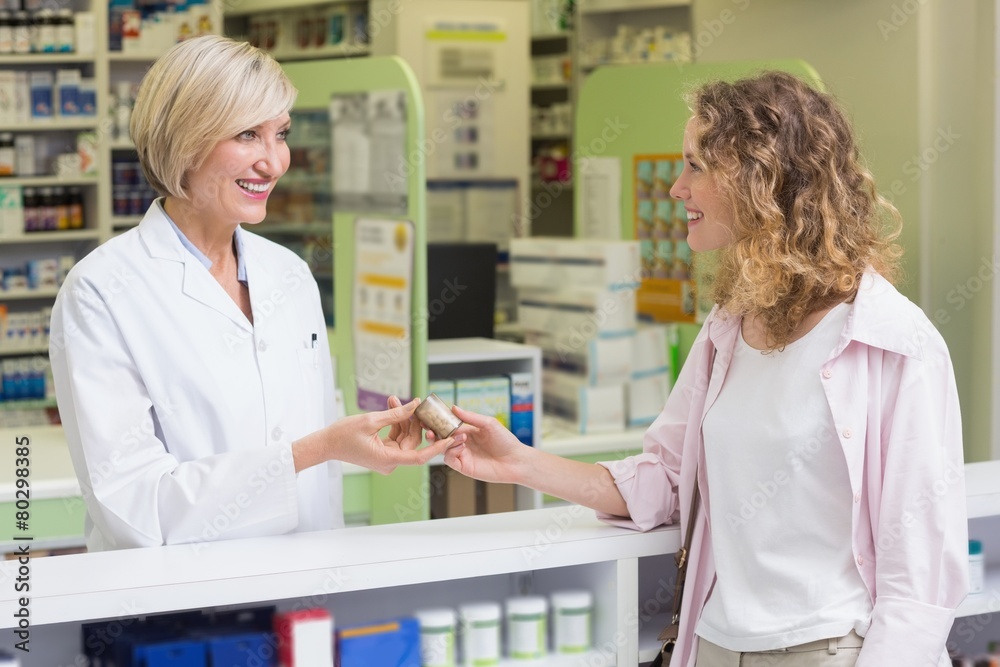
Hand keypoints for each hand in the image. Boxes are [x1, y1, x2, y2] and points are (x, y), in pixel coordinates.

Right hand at [326, 398, 461, 474]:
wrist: (325, 444)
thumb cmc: (343, 435)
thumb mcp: (371, 420)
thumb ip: (396, 414)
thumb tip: (416, 405)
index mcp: (388, 460)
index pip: (420, 457)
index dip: (437, 447)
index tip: (450, 438)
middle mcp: (390, 463)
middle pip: (412, 441)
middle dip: (414, 421)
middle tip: (414, 402)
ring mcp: (387, 458)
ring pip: (405, 438)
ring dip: (403, 419)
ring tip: (395, 400)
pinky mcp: (383, 452)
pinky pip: (396, 437)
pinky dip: (396, 423)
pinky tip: (392, 406)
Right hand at [434, 405, 528, 484]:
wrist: (515, 460)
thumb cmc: (505, 440)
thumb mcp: (488, 424)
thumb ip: (471, 417)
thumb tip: (454, 407)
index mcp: (467, 431)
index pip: (448, 426)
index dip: (438, 422)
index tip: (429, 417)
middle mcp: (463, 443)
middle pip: (441, 438)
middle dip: (433, 433)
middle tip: (429, 429)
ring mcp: (463, 455)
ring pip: (443, 448)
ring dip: (445, 442)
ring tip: (456, 437)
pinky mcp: (464, 467)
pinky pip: (450, 459)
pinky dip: (451, 452)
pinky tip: (461, 446)